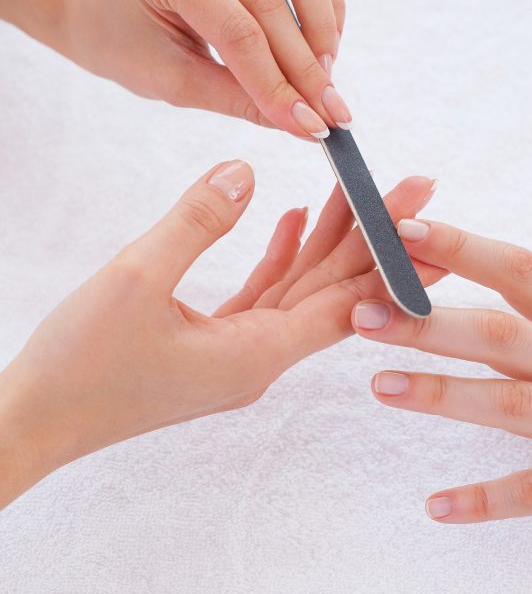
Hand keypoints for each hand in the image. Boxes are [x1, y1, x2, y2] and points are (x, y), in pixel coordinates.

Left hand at [0, 0, 349, 138]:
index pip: (239, 30)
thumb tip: (305, 125)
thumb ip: (240, 100)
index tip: (313, 126)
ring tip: (326, 78)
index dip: (280, 83)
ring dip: (323, 28)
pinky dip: (322, 2)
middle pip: (273, 3)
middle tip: (334, 114)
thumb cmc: (125, 41)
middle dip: (307, 68)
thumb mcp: (172, 82)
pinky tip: (324, 44)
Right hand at [0, 165, 437, 508]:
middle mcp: (260, 361)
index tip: (430, 213)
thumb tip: (247, 172)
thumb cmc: (79, 365)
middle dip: (375, 238)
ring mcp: (237, 355)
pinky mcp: (213, 347)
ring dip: (331, 242)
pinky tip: (296, 221)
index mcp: (256, 355)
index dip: (389, 257)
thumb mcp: (136, 280)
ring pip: (301, 291)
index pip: (345, 303)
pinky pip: (264, 298)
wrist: (35, 421)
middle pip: (334, 294)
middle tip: (418, 186)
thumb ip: (197, 222)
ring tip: (365, 191)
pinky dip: (283, 259)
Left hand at [351, 218, 531, 527]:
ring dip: (441, 395)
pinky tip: (436, 508)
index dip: (466, 249)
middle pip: (504, 334)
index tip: (407, 232)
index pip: (526, 273)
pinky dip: (486, 500)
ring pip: (514, 404)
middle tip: (362, 313)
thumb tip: (499, 292)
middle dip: (429, 322)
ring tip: (379, 386)